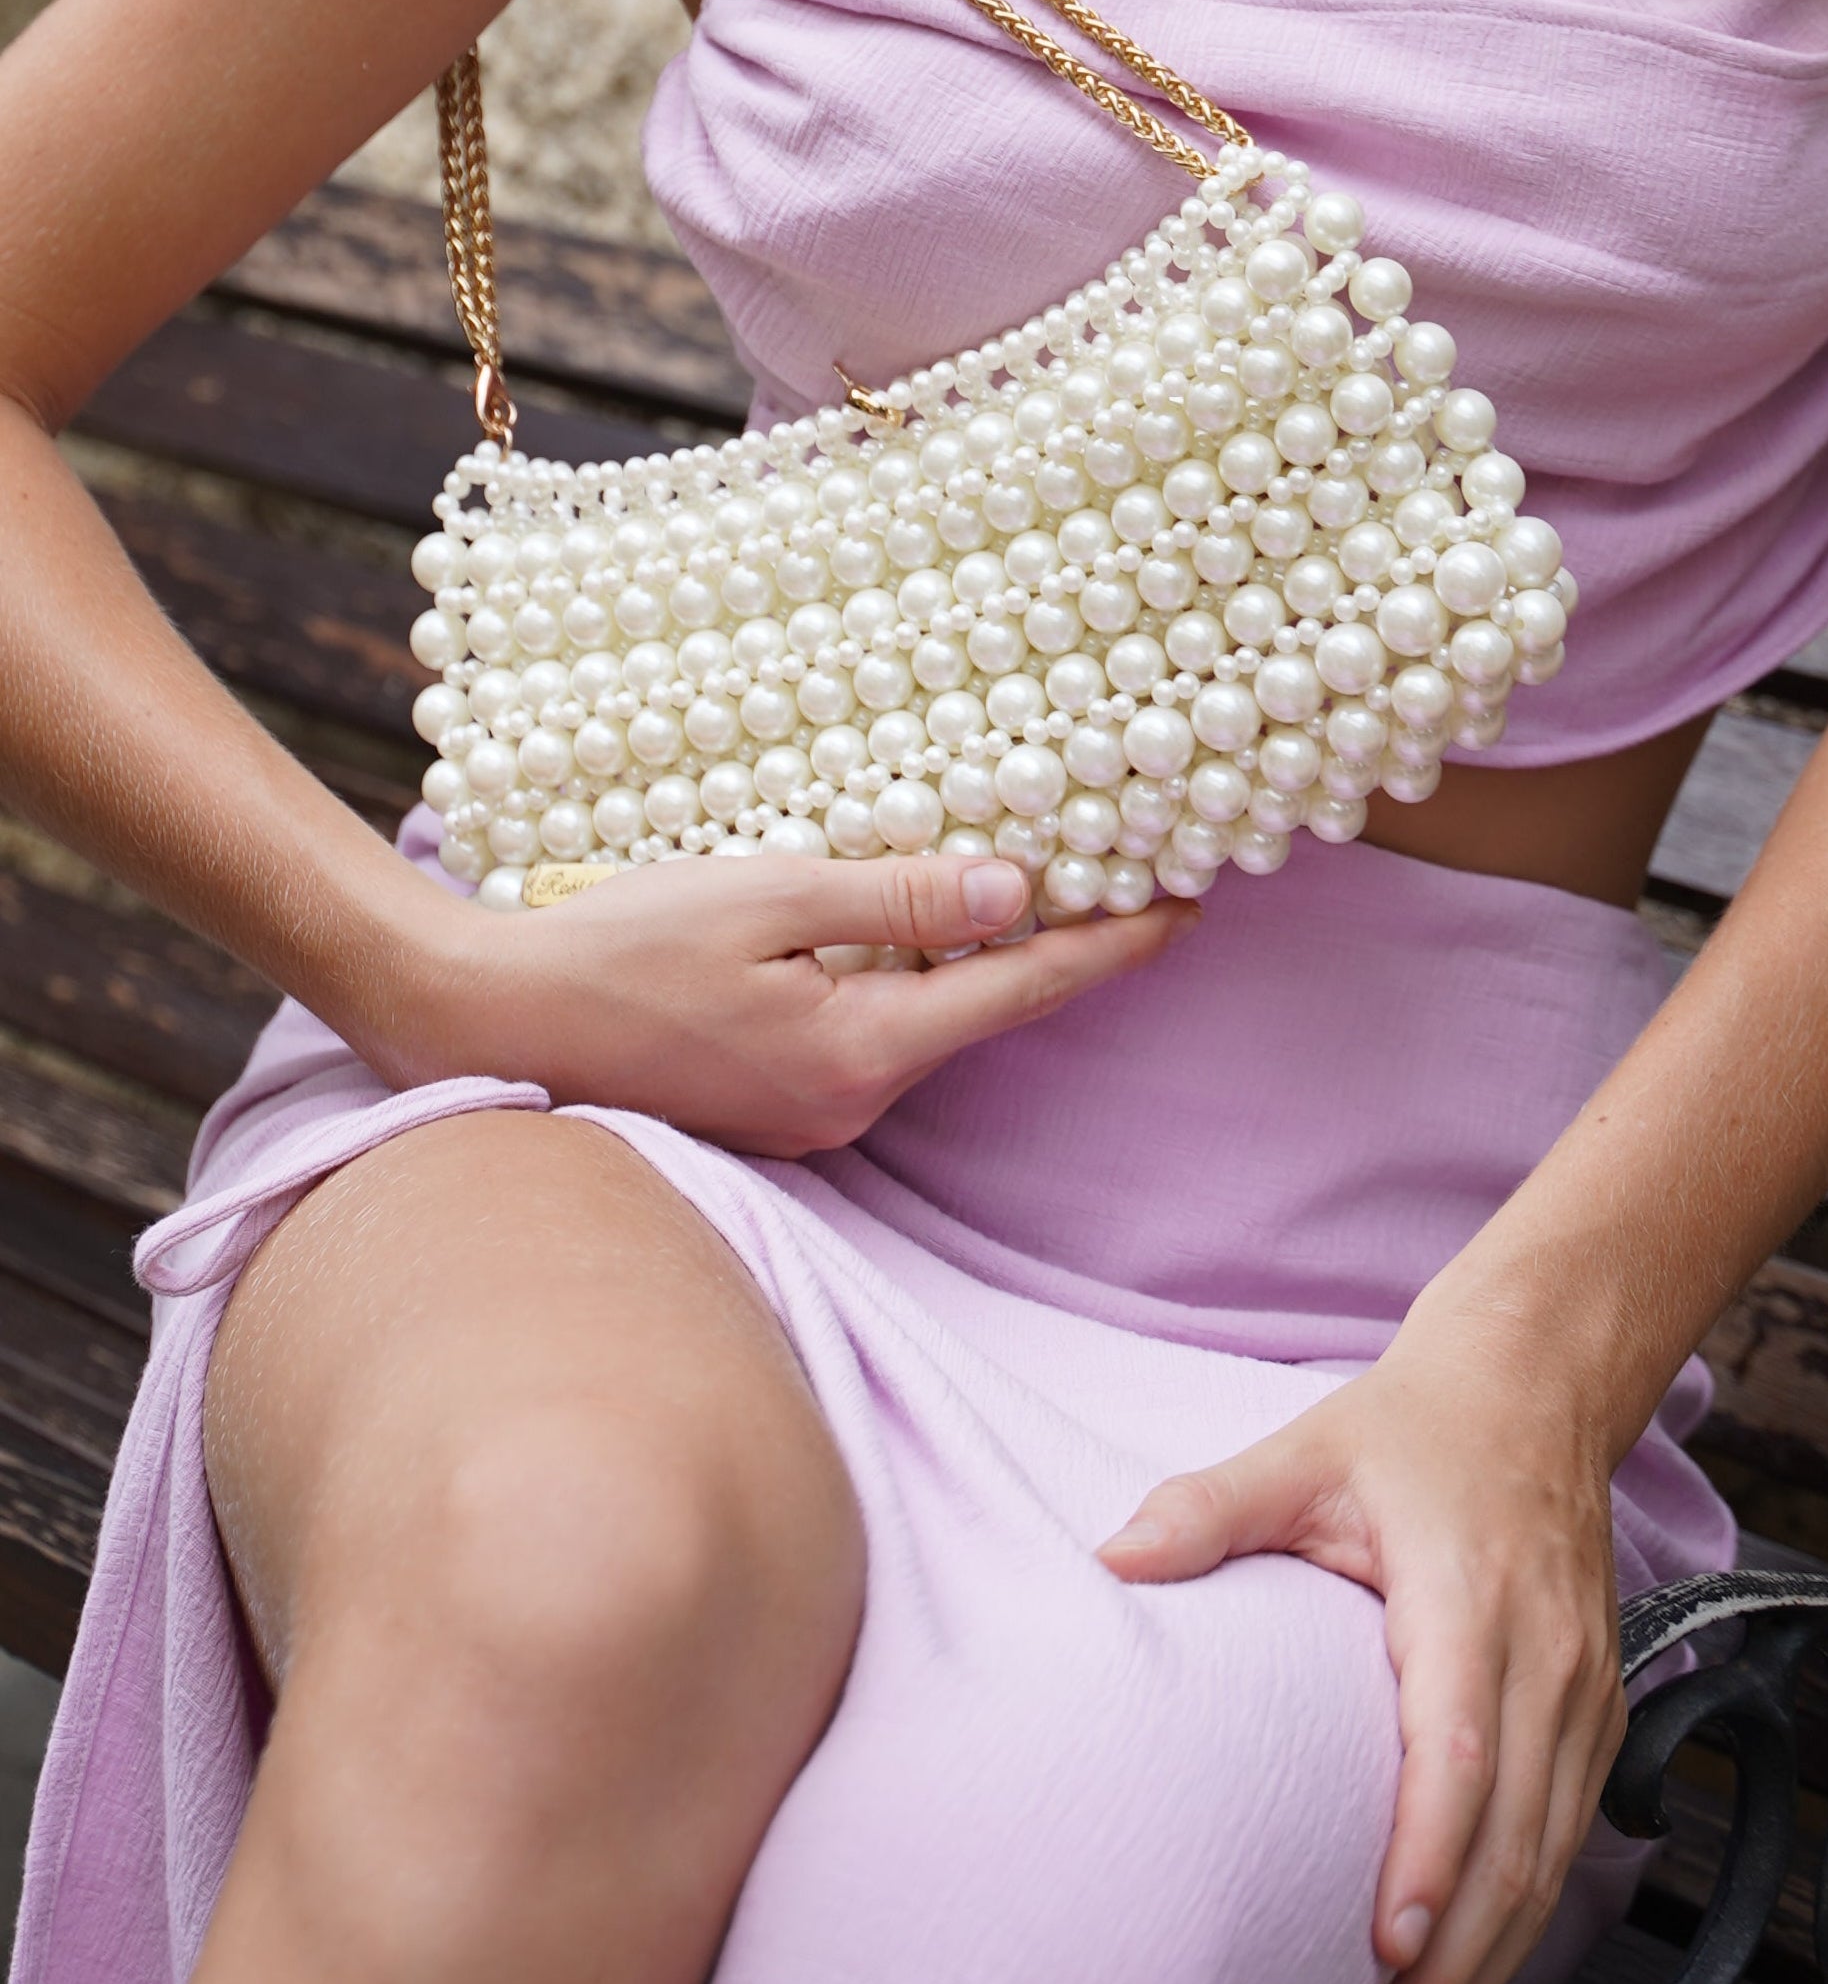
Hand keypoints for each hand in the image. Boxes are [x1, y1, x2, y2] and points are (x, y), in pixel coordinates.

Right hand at [386, 852, 1196, 1154]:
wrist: (484, 1020)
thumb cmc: (615, 948)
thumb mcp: (769, 895)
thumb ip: (900, 897)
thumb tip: (1021, 891)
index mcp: (861, 1050)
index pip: (1024, 989)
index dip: (1113, 941)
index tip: (1187, 899)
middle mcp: (849, 1103)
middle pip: (981, 1013)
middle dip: (1049, 944)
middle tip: (1116, 864)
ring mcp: (806, 1119)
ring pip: (922, 1026)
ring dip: (968, 961)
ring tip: (1021, 882)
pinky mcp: (766, 1112)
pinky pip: (864, 1038)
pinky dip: (898, 984)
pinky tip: (897, 931)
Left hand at [1098, 1314, 1625, 1983]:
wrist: (1534, 1385)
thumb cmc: (1413, 1427)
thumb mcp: (1303, 1450)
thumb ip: (1208, 1508)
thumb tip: (1110, 1557)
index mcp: (1467, 1596)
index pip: (1459, 1750)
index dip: (1431, 1856)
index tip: (1390, 1942)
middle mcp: (1543, 1654)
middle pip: (1518, 1834)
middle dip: (1463, 1951)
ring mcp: (1584, 1685)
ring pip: (1554, 1849)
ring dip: (1498, 1949)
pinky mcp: (1598, 1704)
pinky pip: (1572, 1826)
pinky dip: (1527, 1903)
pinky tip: (1476, 1956)